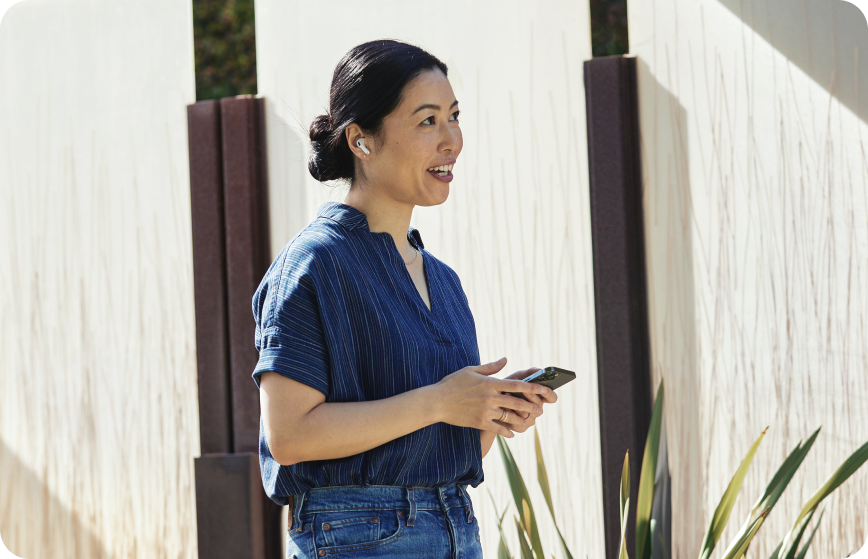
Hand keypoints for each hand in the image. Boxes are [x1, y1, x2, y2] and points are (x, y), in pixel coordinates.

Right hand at [432, 357, 552, 437]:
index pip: (517, 385)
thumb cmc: (452, 383)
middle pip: (517, 402)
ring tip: (529, 421)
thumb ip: (490, 366)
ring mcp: (486, 411)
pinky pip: (499, 429)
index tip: (544, 389)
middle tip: (541, 409)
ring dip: (522, 419)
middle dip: (532, 406)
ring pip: (510, 416)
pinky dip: (507, 431)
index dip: (533, 387)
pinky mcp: (480, 422)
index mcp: (490, 382)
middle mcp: (490, 397)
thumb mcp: (471, 370)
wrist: (437, 401)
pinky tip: (512, 434)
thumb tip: (505, 359)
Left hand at [497, 367, 557, 432]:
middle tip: (523, 389)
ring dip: (518, 403)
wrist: (490, 402)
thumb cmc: (506, 388)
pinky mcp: (521, 427)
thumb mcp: (516, 378)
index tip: (543, 388)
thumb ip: (528, 373)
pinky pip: (520, 422)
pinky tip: (504, 406)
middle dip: (530, 396)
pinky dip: (511, 413)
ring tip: (507, 394)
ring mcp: (530, 419)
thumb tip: (539, 369)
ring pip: (528, 413)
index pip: (551, 397)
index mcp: (540, 397)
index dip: (549, 393)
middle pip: (539, 405)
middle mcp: (538, 409)